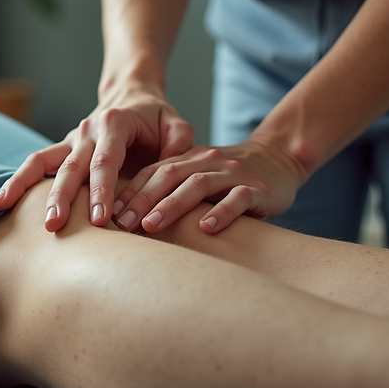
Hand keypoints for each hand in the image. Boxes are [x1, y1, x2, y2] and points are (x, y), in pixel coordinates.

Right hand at [0, 86, 193, 231]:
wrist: (133, 94)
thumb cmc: (157, 117)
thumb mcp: (177, 125)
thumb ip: (179, 146)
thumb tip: (171, 171)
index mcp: (115, 123)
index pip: (106, 161)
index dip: (102, 190)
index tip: (101, 219)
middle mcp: (88, 130)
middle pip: (71, 167)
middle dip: (62, 197)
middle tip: (54, 225)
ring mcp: (71, 139)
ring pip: (44, 163)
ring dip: (27, 187)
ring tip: (6, 209)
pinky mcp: (63, 150)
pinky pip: (37, 164)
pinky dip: (18, 180)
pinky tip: (1, 202)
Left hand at [112, 138, 305, 234]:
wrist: (279, 159)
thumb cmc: (229, 180)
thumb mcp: (198, 180)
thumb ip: (172, 192)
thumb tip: (130, 223)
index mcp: (187, 161)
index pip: (152, 172)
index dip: (130, 191)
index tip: (109, 213)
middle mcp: (206, 163)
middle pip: (168, 177)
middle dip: (142, 199)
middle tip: (121, 223)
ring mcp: (231, 174)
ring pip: (198, 185)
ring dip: (172, 205)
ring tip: (151, 225)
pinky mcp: (257, 188)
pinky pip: (237, 198)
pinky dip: (221, 212)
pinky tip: (206, 227)